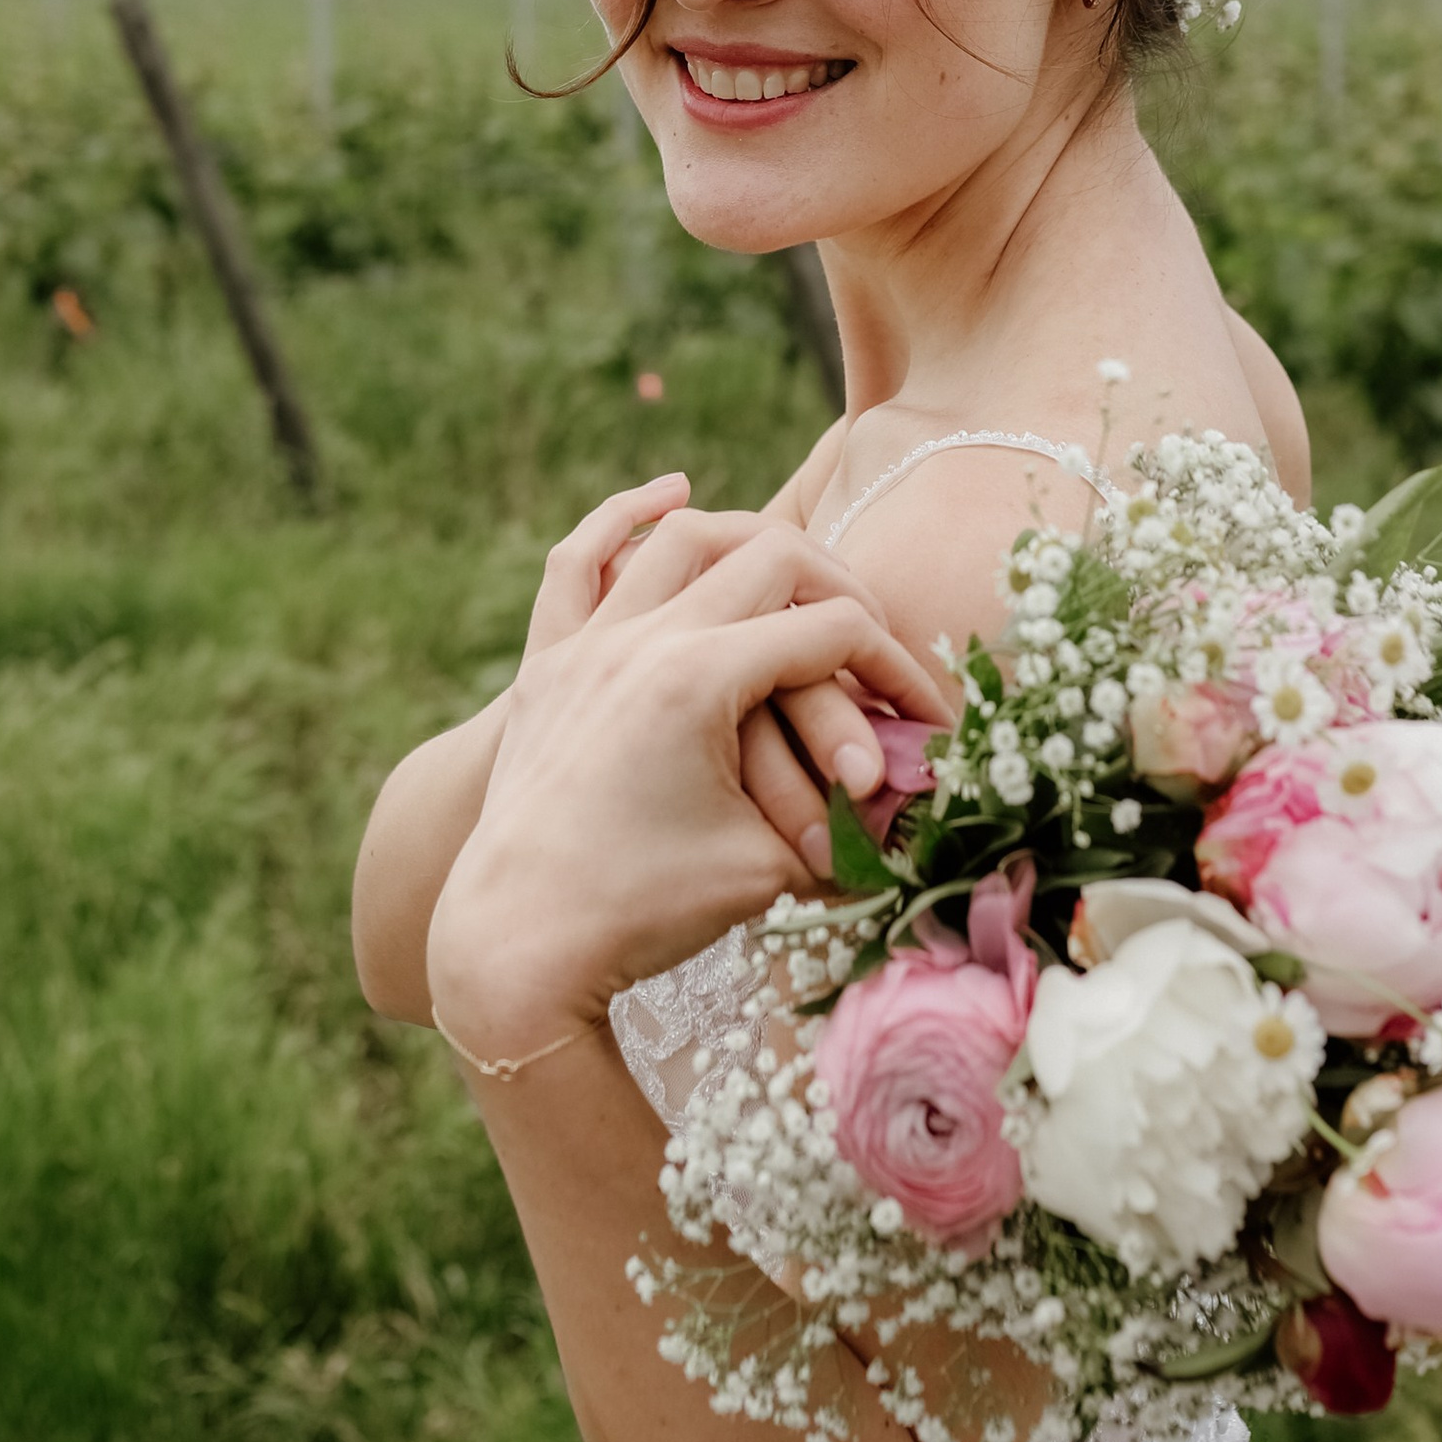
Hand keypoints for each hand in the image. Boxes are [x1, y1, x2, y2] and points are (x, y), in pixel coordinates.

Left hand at [521, 484, 911, 876]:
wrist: (513, 946)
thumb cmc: (644, 915)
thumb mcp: (766, 868)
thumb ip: (847, 818)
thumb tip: (918, 797)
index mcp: (699, 680)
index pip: (831, 631)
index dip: (896, 667)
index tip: (927, 713)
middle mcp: (641, 640)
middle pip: (770, 559)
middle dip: (842, 589)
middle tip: (876, 635)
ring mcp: (586, 645)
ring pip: (677, 540)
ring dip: (748, 538)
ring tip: (801, 564)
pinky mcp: (546, 666)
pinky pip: (579, 563)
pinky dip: (624, 518)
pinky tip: (672, 495)